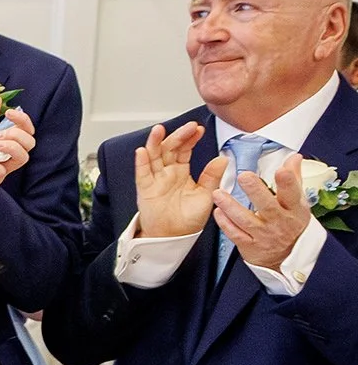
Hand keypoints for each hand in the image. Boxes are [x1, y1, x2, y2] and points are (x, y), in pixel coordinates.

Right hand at [133, 122, 222, 239]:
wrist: (174, 237)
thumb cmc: (188, 219)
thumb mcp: (207, 195)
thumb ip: (212, 176)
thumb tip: (222, 159)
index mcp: (181, 172)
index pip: (184, 150)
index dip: (190, 139)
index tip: (198, 130)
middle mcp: (167, 173)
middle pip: (169, 149)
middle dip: (178, 136)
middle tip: (188, 127)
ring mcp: (155, 180)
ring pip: (153, 157)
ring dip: (155, 143)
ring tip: (159, 130)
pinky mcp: (145, 190)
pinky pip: (142, 174)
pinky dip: (141, 162)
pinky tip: (143, 152)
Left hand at [214, 151, 312, 272]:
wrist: (284, 256)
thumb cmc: (289, 224)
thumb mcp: (296, 203)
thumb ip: (293, 179)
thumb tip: (294, 157)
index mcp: (293, 209)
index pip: (292, 194)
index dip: (288, 182)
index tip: (282, 169)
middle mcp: (279, 221)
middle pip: (267, 206)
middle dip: (256, 191)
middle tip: (245, 176)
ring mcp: (263, 234)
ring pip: (246, 221)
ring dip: (231, 207)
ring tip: (218, 194)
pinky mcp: (249, 245)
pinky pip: (235, 234)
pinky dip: (226, 224)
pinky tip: (217, 212)